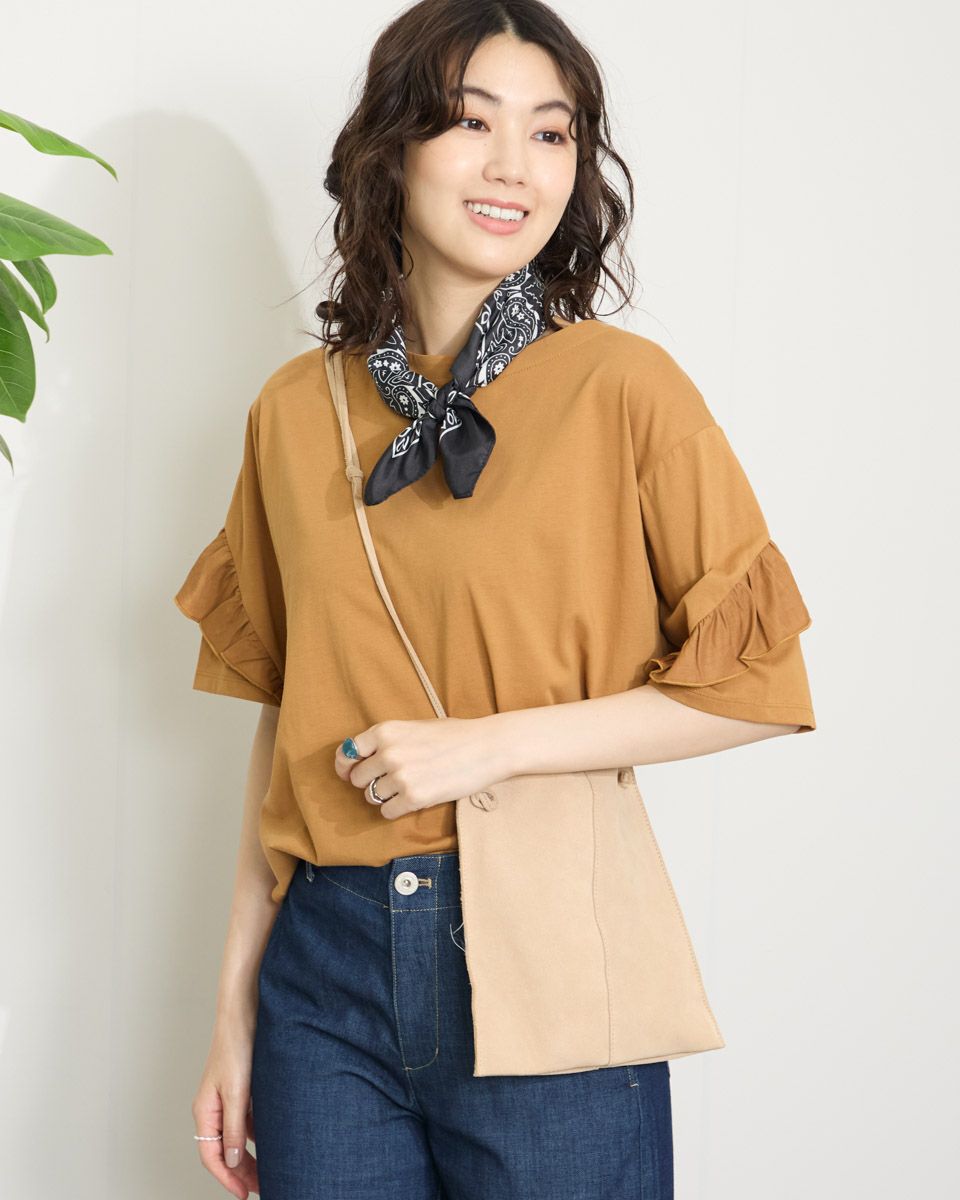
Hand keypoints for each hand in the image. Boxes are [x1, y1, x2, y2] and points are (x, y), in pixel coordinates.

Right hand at [192, 1027, 258, 1198]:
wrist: (245, 1015)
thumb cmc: (236, 1048)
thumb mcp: (237, 1092)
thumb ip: (233, 1128)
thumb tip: (231, 1161)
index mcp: (205, 1111)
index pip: (211, 1156)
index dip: (227, 1178)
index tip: (244, 1193)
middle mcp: (213, 1108)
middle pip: (224, 1151)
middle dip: (240, 1172)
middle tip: (261, 1188)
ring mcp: (227, 1100)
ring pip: (236, 1138)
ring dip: (249, 1155)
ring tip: (269, 1171)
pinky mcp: (242, 1091)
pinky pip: (246, 1122)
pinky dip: (257, 1135)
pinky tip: (273, 1141)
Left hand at [333, 717, 503, 819]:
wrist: (487, 747)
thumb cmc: (454, 735)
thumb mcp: (414, 727)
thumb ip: (386, 740)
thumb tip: (357, 756)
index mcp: (386, 730)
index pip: (347, 752)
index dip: (345, 765)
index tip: (349, 772)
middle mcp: (388, 752)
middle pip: (357, 779)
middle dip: (370, 782)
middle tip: (392, 779)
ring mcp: (400, 776)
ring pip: (371, 797)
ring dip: (386, 796)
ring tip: (409, 786)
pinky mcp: (414, 798)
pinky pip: (387, 812)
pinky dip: (397, 809)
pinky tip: (413, 799)